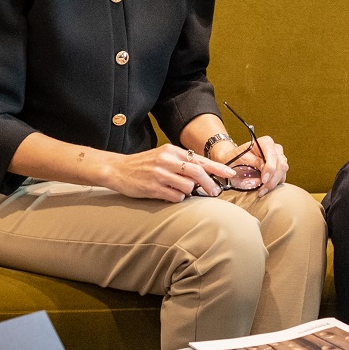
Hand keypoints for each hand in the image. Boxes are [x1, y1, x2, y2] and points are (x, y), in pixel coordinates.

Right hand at [103, 144, 233, 201]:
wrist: (117, 169)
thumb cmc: (143, 165)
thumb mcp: (163, 156)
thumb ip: (181, 162)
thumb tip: (204, 173)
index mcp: (172, 151)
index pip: (200, 159)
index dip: (217, 168)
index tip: (230, 174)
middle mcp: (167, 160)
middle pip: (198, 172)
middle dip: (210, 184)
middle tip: (215, 192)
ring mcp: (160, 174)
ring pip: (188, 186)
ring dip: (188, 192)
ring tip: (178, 190)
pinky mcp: (153, 188)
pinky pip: (175, 197)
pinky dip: (176, 198)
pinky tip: (167, 194)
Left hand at [220, 136, 288, 195]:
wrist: (234, 160)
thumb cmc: (236, 158)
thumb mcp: (241, 159)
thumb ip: (254, 163)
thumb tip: (264, 173)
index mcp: (266, 142)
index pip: (273, 156)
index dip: (270, 169)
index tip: (263, 180)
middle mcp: (275, 149)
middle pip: (281, 166)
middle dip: (272, 180)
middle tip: (262, 190)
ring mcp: (279, 158)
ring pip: (282, 174)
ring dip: (272, 184)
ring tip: (261, 190)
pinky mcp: (279, 168)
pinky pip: (281, 178)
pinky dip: (273, 185)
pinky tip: (263, 188)